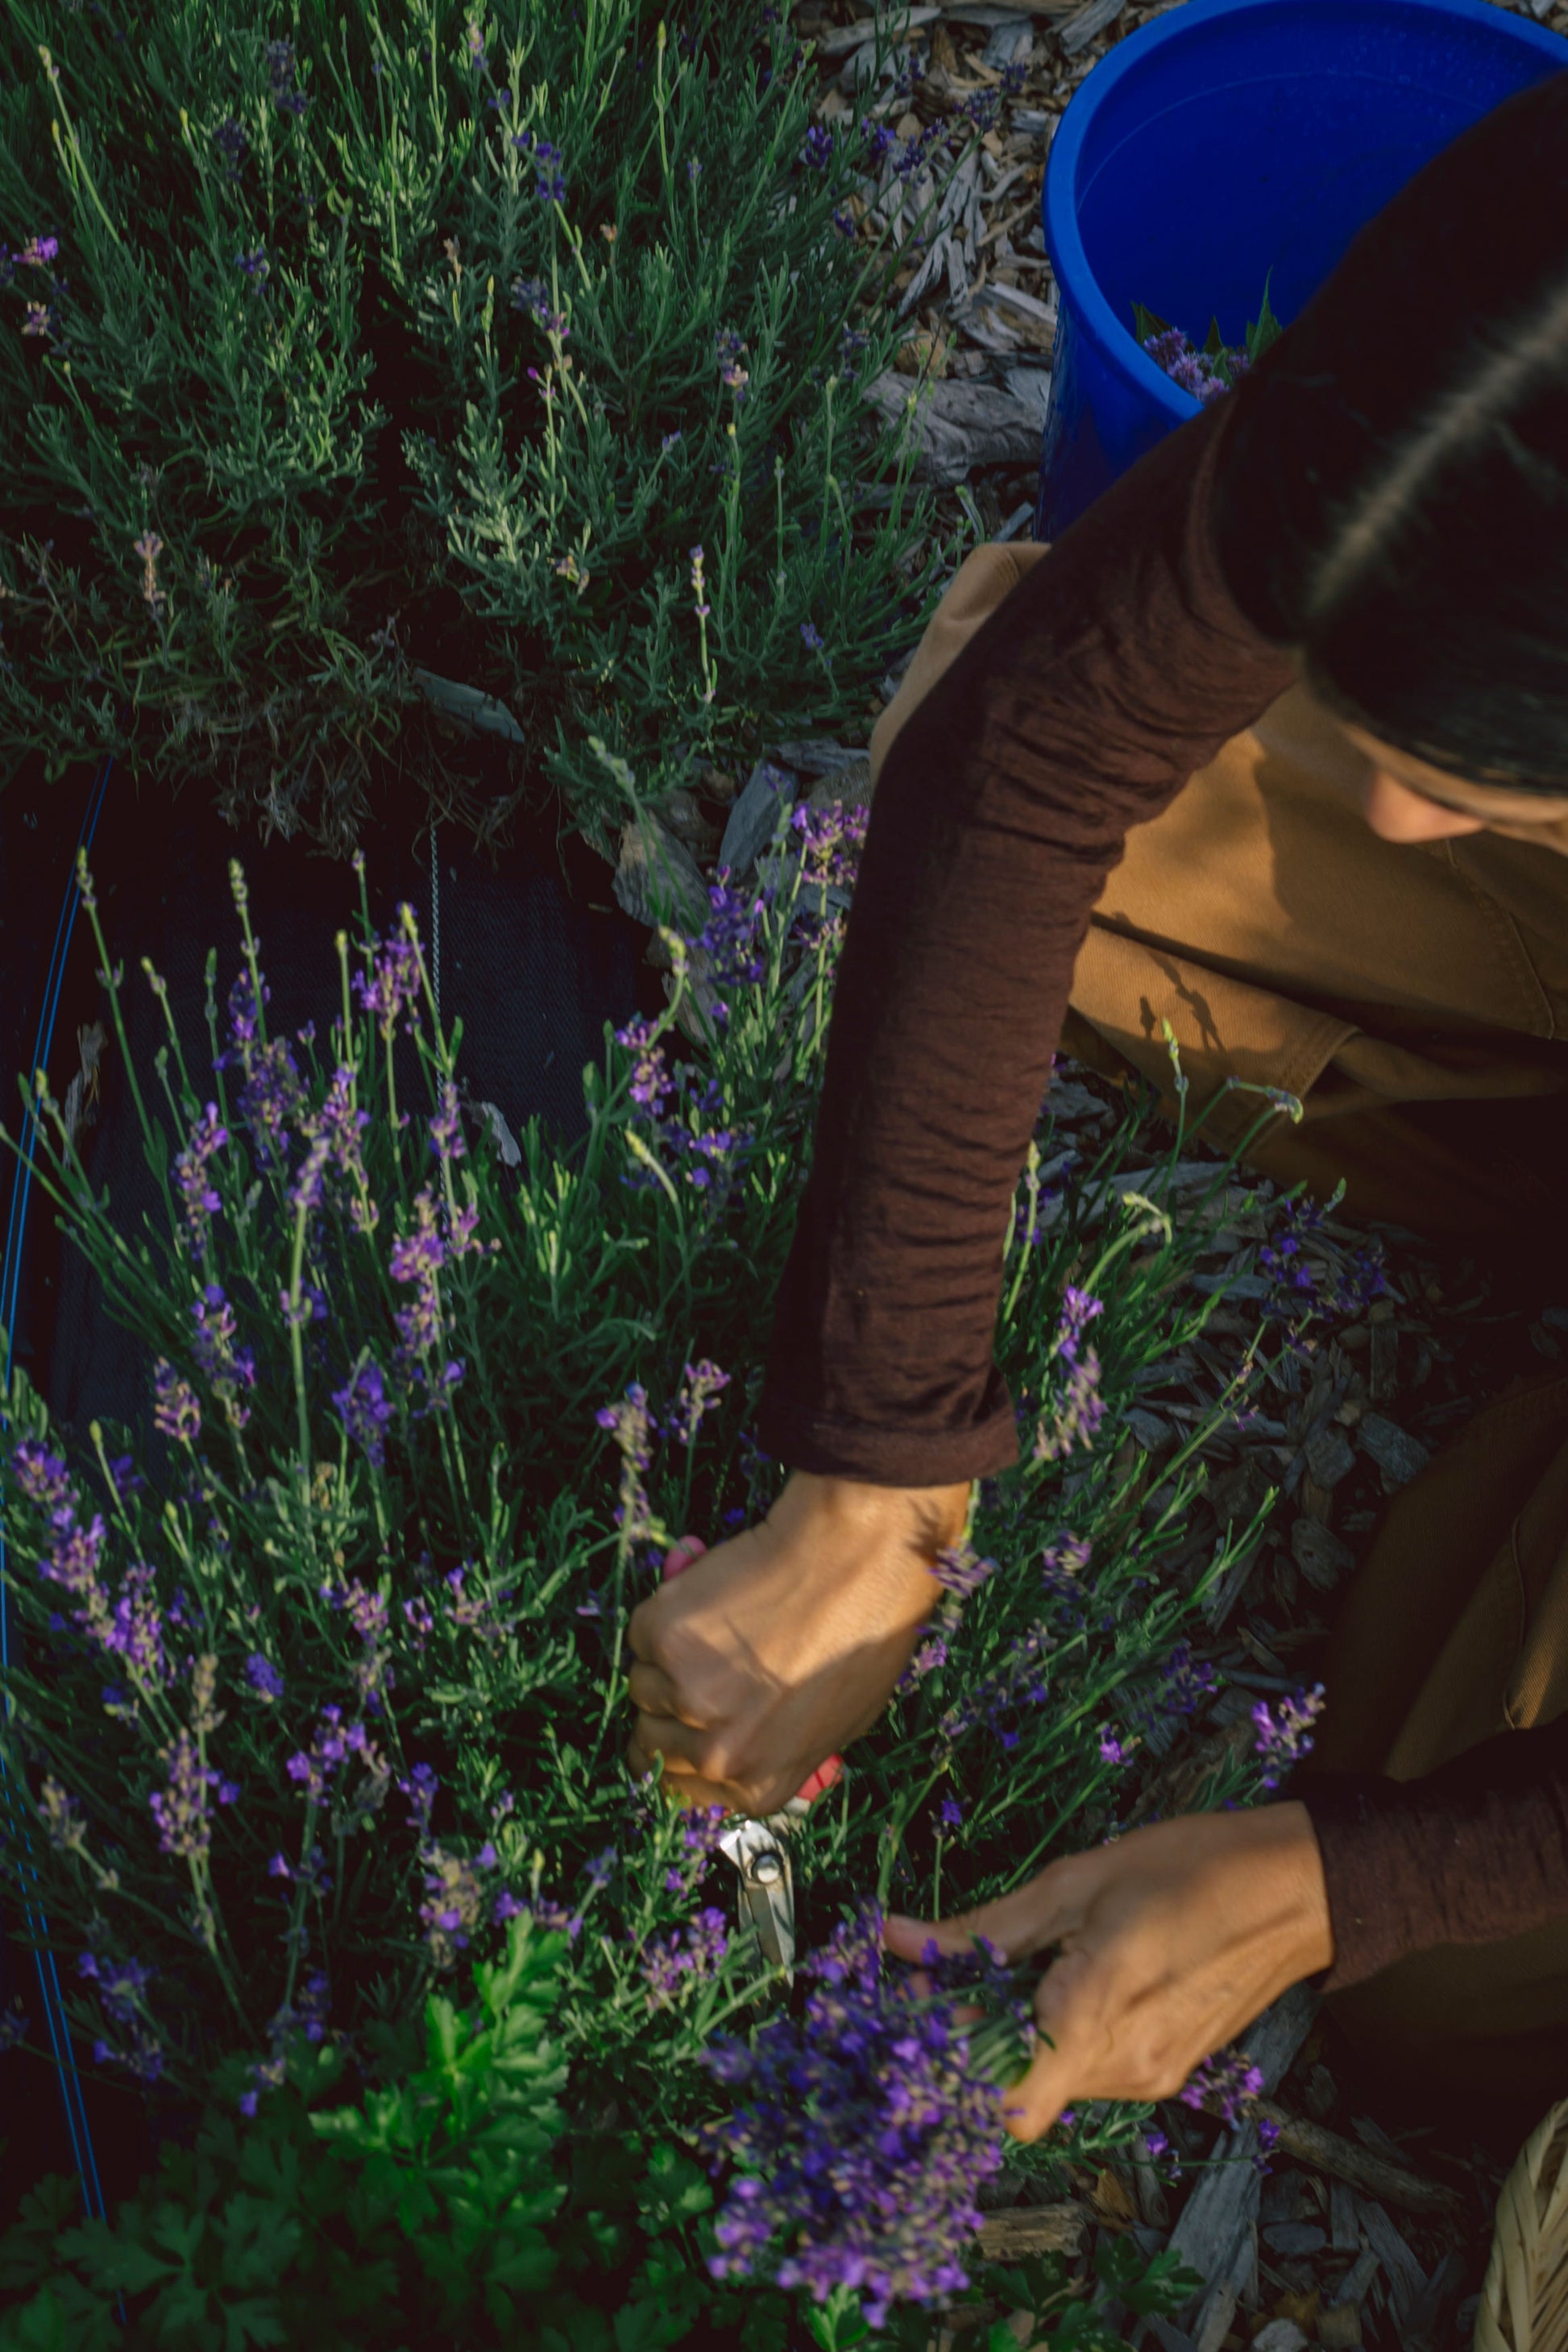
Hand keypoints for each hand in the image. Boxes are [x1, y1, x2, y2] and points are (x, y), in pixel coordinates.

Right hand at [626, 1468, 970, 1815]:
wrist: (857, 1560)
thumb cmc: (865, 1636)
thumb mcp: (838, 1726)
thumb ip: (776, 1753)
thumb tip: (731, 1753)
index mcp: (758, 1785)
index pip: (679, 1789)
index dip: (680, 1750)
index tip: (682, 1725)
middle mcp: (715, 1754)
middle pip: (650, 1741)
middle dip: (667, 1708)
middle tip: (700, 1669)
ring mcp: (683, 1693)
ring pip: (641, 1684)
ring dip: (666, 1659)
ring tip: (719, 1629)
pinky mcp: (662, 1635)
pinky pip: (642, 1635)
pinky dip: (665, 1615)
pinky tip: (711, 1600)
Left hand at [883, 1803, 1332, 2140]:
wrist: (1295, 1888)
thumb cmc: (1186, 1866)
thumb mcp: (1074, 1882)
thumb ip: (983, 1928)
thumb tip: (893, 1939)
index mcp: (1094, 2018)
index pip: (998, 2097)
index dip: (949, 2060)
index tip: (927, 2005)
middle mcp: (1125, 2070)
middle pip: (1016, 2089)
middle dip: (976, 2037)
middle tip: (960, 1970)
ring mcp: (1152, 2079)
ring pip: (1051, 2082)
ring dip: (1020, 2032)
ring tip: (1028, 1959)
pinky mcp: (1169, 2074)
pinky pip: (1090, 2071)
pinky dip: (1063, 2035)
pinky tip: (1073, 1976)